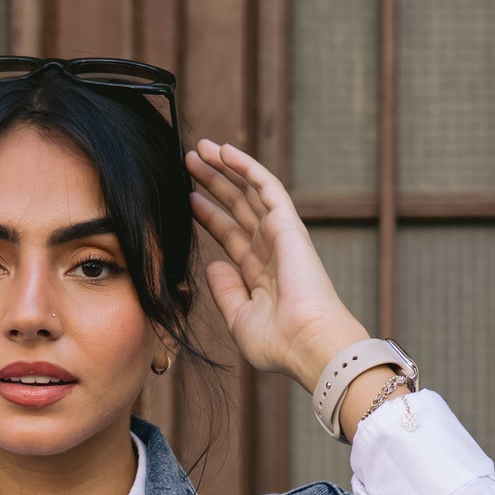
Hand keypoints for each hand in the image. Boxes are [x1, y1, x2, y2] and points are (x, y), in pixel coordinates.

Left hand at [186, 140, 365, 389]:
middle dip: (213, 185)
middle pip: (236, 208)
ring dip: (224, 170)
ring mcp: (280, 236)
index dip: (209, 216)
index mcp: (260, 274)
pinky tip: (225, 151)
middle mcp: (270, 251)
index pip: (230, 236)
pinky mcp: (288, 225)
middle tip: (189, 162)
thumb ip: (225, 292)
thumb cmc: (279, 344)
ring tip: (199, 149)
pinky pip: (266, 187)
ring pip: (248, 192)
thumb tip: (213, 265)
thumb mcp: (239, 320)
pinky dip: (246, 167)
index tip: (187, 199)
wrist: (307, 344)